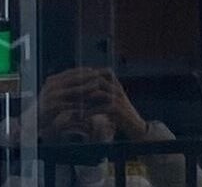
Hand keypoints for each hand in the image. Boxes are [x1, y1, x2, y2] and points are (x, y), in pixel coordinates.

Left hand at [32, 68, 148, 146]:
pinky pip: (100, 107)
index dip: (80, 78)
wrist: (136, 127)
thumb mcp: (109, 102)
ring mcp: (117, 97)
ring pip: (96, 93)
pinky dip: (89, 111)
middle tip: (65, 93)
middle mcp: (116, 87)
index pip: (94, 74)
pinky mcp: (118, 109)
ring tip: (70, 104)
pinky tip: (80, 116)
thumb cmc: (120, 116)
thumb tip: (81, 91)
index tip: (66, 85)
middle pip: (94, 81)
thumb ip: (98, 95)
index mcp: (113, 83)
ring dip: (82, 99)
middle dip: (79, 87)